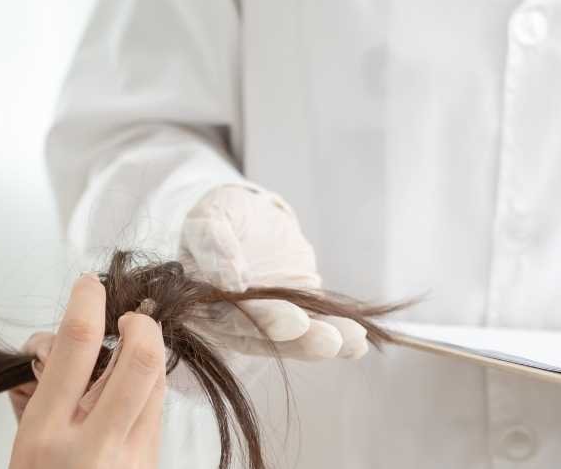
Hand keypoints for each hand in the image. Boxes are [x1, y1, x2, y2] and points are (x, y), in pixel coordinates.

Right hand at [9, 274, 164, 468]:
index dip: (88, 300)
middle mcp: (95, 446)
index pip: (78, 345)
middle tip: (127, 315)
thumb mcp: (22, 444)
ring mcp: (131, 460)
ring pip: (157, 384)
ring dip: (144, 357)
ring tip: (122, 357)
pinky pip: (156, 413)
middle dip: (141, 323)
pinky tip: (123, 397)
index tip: (89, 285)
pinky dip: (144, 391)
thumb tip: (53, 347)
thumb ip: (39, 392)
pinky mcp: (152, 467)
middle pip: (141, 360)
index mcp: (48, 434)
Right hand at [179, 183, 368, 359]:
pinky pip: (313, 329)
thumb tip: (231, 280)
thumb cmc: (221, 216)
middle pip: (263, 338)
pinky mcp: (294, 317)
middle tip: (328, 339)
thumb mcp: (209, 217)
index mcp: (202, 302)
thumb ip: (213, 243)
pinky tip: (358, 344)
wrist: (249, 219)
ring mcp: (265, 321)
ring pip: (291, 340)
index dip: (259, 322)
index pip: (227, 319)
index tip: (292, 321)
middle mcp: (230, 321)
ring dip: (321, 343)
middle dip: (298, 340)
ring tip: (352, 340)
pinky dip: (337, 339)